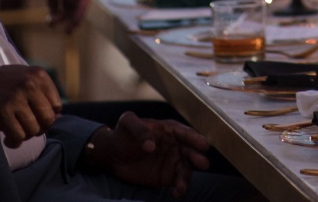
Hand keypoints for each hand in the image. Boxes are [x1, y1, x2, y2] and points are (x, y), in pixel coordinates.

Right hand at [0, 60, 60, 144]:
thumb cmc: (1, 84)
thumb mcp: (24, 79)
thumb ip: (41, 94)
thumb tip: (58, 116)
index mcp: (39, 75)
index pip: (56, 106)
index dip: (47, 117)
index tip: (35, 119)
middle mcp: (30, 85)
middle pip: (48, 120)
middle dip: (38, 129)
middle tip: (26, 128)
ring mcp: (16, 98)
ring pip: (33, 130)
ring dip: (24, 136)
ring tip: (15, 131)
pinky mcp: (2, 113)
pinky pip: (18, 137)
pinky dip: (14, 142)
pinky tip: (7, 137)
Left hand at [20, 0, 90, 30]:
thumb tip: (78, 6)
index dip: (80, 12)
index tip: (74, 24)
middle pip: (77, 3)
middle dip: (72, 17)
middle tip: (67, 31)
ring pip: (67, 5)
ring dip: (62, 16)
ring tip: (51, 23)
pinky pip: (57, 4)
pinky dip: (54, 12)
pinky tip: (49, 20)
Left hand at [81, 111, 209, 196]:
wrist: (113, 155)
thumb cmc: (122, 134)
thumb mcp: (127, 123)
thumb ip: (139, 130)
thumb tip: (151, 146)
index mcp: (169, 129)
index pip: (185, 132)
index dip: (195, 138)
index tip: (204, 145)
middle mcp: (174, 145)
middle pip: (190, 151)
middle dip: (197, 157)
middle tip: (203, 163)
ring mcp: (172, 161)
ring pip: (185, 169)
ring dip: (186, 178)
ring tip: (181, 187)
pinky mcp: (166, 177)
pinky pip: (177, 182)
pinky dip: (180, 188)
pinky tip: (177, 193)